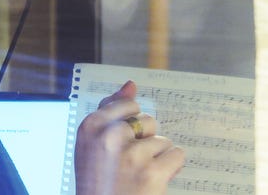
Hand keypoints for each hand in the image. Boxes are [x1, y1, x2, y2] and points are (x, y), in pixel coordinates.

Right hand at [73, 80, 184, 194]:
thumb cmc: (97, 183)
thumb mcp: (92, 145)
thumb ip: (110, 111)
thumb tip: (131, 84)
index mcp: (90, 126)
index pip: (126, 105)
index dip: (130, 128)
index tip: (120, 146)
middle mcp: (109, 136)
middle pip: (148, 121)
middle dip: (145, 142)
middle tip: (127, 167)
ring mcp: (132, 154)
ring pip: (163, 140)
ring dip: (157, 159)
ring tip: (138, 176)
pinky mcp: (153, 172)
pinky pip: (176, 155)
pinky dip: (171, 169)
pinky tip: (154, 181)